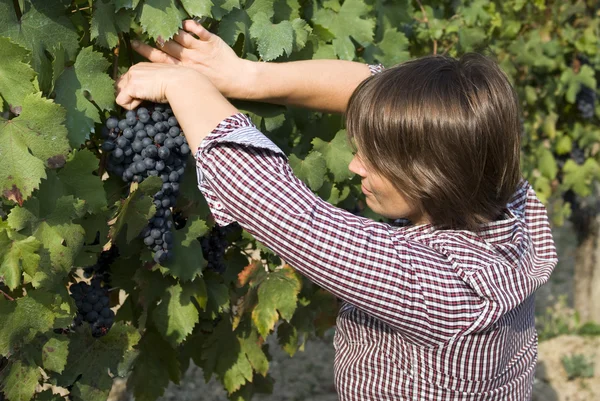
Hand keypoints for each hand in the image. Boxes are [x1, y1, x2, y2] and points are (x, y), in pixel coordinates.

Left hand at [115, 62, 207, 109]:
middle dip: (128, 95)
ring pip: (120, 94)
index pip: (128, 79)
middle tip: (143, 101)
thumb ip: (153, 83)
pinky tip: (144, 103)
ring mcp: (131, 78)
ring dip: (131, 100)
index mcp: (141, 66)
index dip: (133, 90)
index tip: (144, 96)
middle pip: (120, 86)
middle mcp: (134, 69)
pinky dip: (131, 106)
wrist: (180, 82)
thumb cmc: (178, 83)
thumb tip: (151, 93)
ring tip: (145, 101)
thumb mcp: (163, 80)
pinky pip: (122, 102)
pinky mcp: (131, 87)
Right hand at [131, 19, 254, 98]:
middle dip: (154, 38)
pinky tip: (184, 22)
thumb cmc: (215, 84)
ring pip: (180, 37)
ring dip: (171, 32)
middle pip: (167, 46)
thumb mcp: (194, 84)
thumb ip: (179, 76)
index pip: (159, 59)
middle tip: (144, 31)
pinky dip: (191, 25)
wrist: (238, 80)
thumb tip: (164, 74)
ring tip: (163, 27)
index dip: (146, 50)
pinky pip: (198, 30)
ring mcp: (200, 49)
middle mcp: (189, 58)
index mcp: (182, 70)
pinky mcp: (211, 41)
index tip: (134, 43)